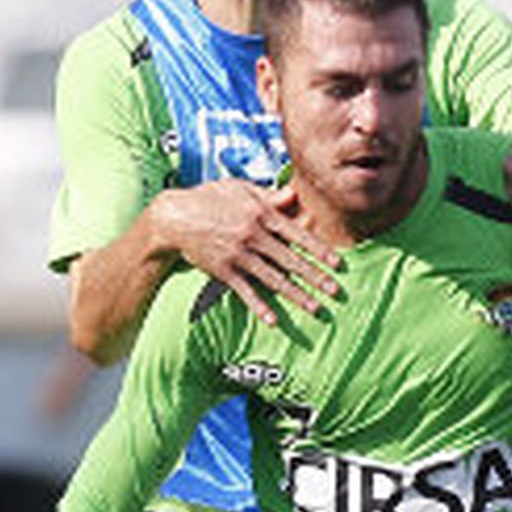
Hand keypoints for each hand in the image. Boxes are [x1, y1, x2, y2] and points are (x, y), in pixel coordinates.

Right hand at [157, 180, 340, 323]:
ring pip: (273, 279)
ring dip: (296, 296)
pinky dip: (259, 307)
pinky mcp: (224, 271)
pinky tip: (274, 321)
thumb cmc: (209, 198)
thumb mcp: (240, 189)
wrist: (173, 217)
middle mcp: (253, 236)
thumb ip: (269, 195)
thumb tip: (295, 194)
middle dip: (315, 277)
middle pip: (290, 260)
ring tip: (315, 309)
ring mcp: (238, 255)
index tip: (337, 263)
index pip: (297, 234)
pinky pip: (245, 292)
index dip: (319, 250)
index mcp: (261, 214)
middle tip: (335, 291)